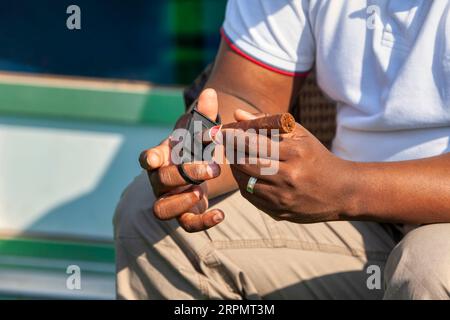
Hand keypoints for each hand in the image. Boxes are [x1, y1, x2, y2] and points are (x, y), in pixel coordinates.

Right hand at [139, 89, 224, 231]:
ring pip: (162, 209)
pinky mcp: (184, 214)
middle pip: (160, 181)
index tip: (153, 158)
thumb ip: (205, 114)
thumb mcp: (201, 130)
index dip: (149, 158)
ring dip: (180, 201)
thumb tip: (210, 92)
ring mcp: (170, 199)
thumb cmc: (195, 146)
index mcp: (162, 157)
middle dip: (185, 173)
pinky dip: (202, 223)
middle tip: (213, 167)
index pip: (147, 158)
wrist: (199, 167)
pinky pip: (186, 224)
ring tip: (200, 192)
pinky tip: (220, 214)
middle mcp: (160, 180)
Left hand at [223, 110, 356, 223]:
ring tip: (234, 157)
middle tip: (224, 144)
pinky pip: (250, 197)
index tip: (222, 131)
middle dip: (230, 152)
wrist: (341, 191)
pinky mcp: (279, 213)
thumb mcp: (299, 135)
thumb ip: (267, 123)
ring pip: (244, 182)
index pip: (253, 143)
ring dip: (234, 168)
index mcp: (295, 154)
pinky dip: (243, 183)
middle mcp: (288, 177)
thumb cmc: (316, 156)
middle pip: (244, 163)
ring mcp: (283, 198)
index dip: (233, 136)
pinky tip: (245, 174)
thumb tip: (237, 115)